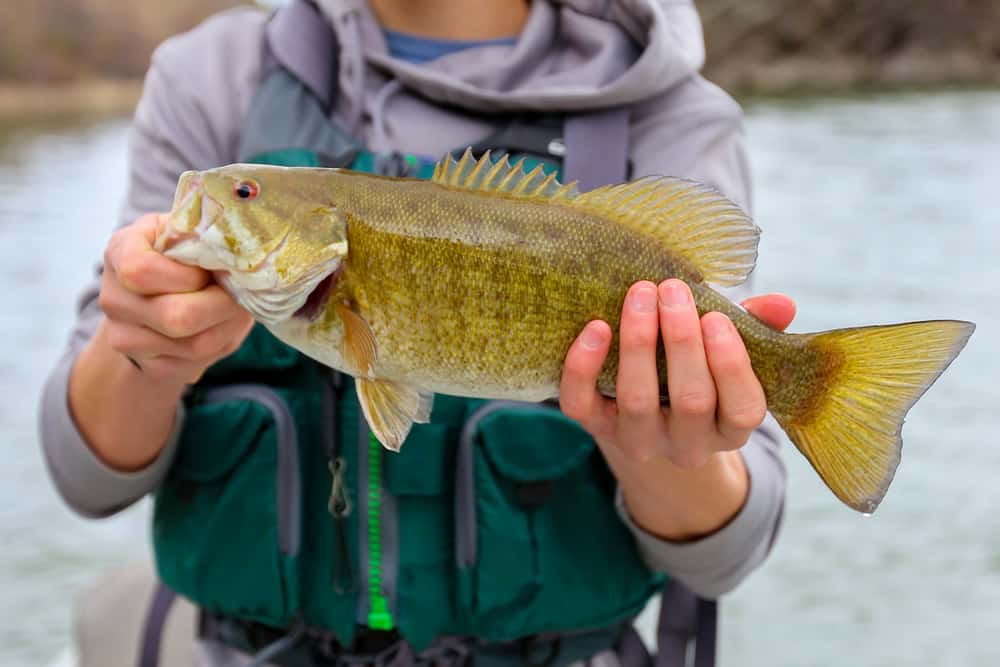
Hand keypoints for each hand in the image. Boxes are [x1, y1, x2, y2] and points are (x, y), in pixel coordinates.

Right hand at [98, 213, 253, 385]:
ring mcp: (125, 336)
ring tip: (235, 308)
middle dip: (222, 304)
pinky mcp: (148, 366)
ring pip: (194, 344)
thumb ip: (206, 239)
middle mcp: (113, 298)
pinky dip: (222, 343)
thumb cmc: (186, 257)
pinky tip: (223, 326)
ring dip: (228, 325)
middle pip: (174, 316)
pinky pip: (197, 363)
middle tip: (239, 293)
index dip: (187, 275)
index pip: (141, 271)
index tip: (209, 270)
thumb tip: (236, 257)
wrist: (168, 297)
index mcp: (121, 252)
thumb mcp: (192, 234)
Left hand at [560, 279, 794, 467]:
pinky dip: (583, 366)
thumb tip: (782, 304)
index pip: (743, 410)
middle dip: (682, 341)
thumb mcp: (728, 355)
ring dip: (638, 342)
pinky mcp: (595, 428)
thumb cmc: (696, 371)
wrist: (643, 417)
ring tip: (640, 295)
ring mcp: (638, 440)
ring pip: (638, 401)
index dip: (731, 365)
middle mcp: (687, 444)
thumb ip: (756, 329)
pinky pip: (581, 405)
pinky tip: (596, 327)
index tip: (716, 317)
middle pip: (691, 401)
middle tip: (672, 289)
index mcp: (730, 428)